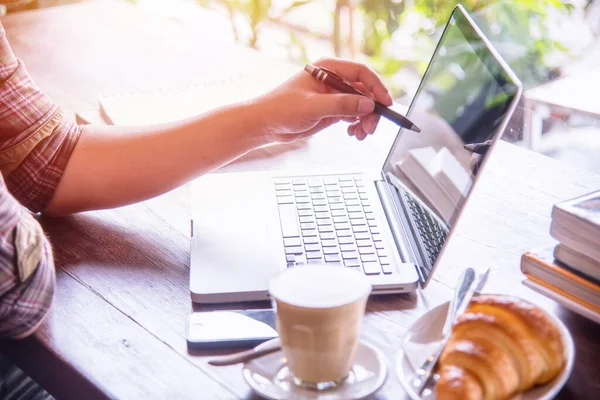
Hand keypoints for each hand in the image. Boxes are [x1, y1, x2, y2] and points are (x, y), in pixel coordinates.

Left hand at [254, 57, 392, 143]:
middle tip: (371, 127)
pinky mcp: (331, 110)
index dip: (376, 87)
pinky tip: (354, 133)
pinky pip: (352, 115)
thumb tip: (367, 105)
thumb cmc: (281, 109)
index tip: (385, 104)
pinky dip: (357, 124)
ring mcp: (333, 95)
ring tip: (362, 133)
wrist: (266, 125)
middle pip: (364, 91)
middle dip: (371, 109)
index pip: (361, 73)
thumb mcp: (313, 106)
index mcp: (328, 69)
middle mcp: (333, 80)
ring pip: (360, 105)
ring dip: (365, 119)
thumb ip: (341, 105)